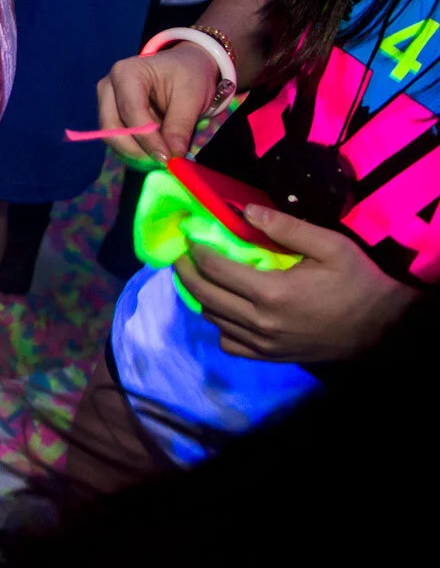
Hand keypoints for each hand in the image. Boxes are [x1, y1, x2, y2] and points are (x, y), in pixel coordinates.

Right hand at [96, 42, 217, 165]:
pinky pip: (117, 139)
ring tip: (163, 153)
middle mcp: (108, 87)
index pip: (131, 112)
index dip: (147, 139)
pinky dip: (135, 149)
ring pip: (111, 137)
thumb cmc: (189, 75)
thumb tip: (172, 158)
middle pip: (111, 128)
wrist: (186, 66)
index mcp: (127, 73)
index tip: (167, 158)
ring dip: (136, 151)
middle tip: (162, 162)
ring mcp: (105, 102)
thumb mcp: (192, 97)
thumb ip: (180, 126)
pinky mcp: (110, 115)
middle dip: (136, 150)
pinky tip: (155, 149)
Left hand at [174, 205, 417, 360]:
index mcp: (271, 292)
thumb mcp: (331, 246)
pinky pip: (229, 343)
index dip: (195, 250)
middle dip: (186, 272)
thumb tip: (245, 211)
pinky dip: (220, 326)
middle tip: (181, 255)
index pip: (214, 268)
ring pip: (213, 319)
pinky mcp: (271, 356)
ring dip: (201, 296)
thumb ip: (286, 227)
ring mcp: (264, 343)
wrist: (385, 326)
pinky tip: (225, 309)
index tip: (188, 237)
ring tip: (201, 277)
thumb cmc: (359, 280)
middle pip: (204, 295)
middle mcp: (260, 321)